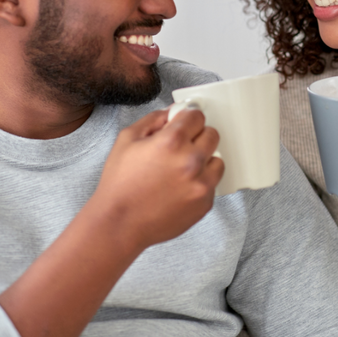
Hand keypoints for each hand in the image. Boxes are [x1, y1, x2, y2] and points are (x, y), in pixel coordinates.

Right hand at [92, 108, 223, 250]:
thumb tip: (173, 113)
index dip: (186, 119)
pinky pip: (213, 183)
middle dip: (197, 137)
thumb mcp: (127, 139)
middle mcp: (191, 161)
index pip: (197, 116)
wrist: (119, 223)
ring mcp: (201, 183)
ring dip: (203, 160)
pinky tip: (180, 187)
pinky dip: (201, 182)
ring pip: (218, 159)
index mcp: (172, 141)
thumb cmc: (119, 184)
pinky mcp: (205, 203)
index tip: (182, 125)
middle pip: (212, 134)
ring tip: (181, 170)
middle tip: (180, 147)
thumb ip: (154, 120)